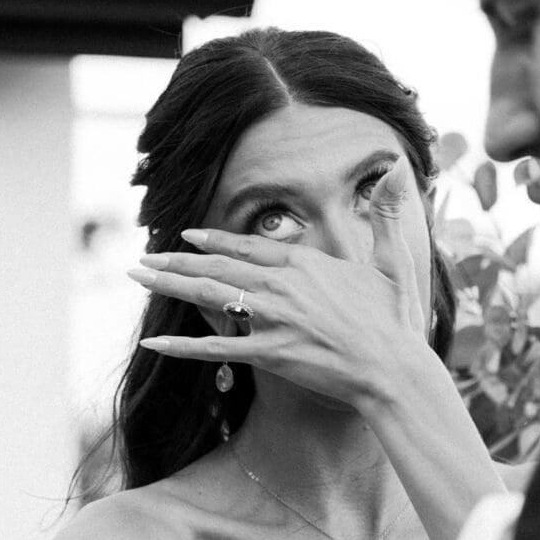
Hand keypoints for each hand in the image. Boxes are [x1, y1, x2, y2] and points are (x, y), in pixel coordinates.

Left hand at [127, 156, 430, 405]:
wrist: (392, 369)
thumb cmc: (395, 320)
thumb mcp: (394, 261)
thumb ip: (389, 215)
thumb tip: (400, 170)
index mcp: (306, 263)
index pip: (249, 245)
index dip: (215, 240)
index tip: (188, 234)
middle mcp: (282, 285)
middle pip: (219, 266)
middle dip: (177, 259)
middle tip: (145, 256)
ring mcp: (271, 318)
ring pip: (210, 295)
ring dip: (171, 284)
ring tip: (139, 276)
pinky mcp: (267, 352)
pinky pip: (216, 348)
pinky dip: (183, 345)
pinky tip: (154, 341)